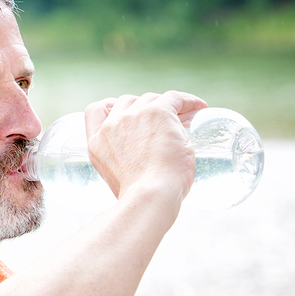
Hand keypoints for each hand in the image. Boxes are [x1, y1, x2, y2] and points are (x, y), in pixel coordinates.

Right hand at [83, 90, 207, 201]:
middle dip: (145, 110)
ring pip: (152, 99)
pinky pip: (174, 98)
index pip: (95, 111)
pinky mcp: (158, 113)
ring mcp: (133, 117)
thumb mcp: (119, 178)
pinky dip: (188, 101)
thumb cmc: (141, 197)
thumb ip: (125, 163)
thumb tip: (146, 162)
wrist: (150, 196)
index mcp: (97, 143)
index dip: (110, 107)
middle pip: (128, 102)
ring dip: (167, 107)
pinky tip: (199, 107)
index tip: (124, 112)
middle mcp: (112, 126)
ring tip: (187, 118)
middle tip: (164, 123)